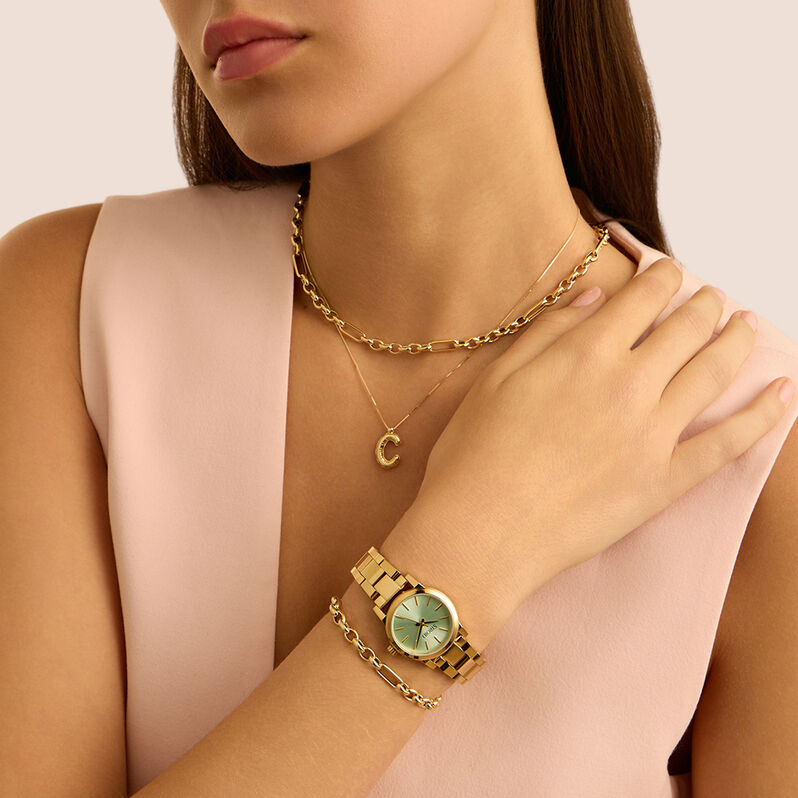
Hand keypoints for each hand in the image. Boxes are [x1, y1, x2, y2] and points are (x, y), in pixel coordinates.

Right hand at [409, 258, 792, 625]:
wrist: (481, 531)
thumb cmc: (475, 455)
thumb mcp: (497, 378)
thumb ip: (548, 332)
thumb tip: (591, 296)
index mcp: (585, 354)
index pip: (642, 297)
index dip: (663, 276)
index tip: (669, 271)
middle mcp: (629, 385)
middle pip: (687, 328)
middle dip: (705, 304)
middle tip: (712, 299)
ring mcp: (653, 434)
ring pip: (714, 372)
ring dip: (736, 341)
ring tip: (746, 326)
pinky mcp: (665, 481)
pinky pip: (728, 443)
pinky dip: (764, 416)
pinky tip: (783, 392)